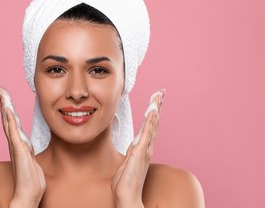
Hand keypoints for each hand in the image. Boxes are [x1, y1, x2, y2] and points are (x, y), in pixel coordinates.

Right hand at [0, 86, 45, 207]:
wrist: (29, 194)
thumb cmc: (31, 180)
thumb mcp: (31, 160)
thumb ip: (27, 151)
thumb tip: (26, 145)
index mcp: (18, 144)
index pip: (12, 123)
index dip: (8, 109)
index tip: (6, 97)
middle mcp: (15, 144)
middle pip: (7, 119)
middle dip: (4, 103)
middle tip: (0, 89)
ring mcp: (16, 147)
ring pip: (9, 123)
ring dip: (6, 107)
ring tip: (3, 94)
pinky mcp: (19, 151)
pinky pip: (14, 133)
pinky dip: (11, 121)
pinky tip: (8, 110)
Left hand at [111, 89, 164, 207]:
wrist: (127, 196)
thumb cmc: (126, 182)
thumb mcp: (127, 163)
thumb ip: (132, 153)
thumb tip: (133, 147)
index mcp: (143, 148)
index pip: (150, 126)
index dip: (154, 112)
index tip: (156, 100)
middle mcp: (147, 146)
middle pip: (154, 121)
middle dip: (158, 105)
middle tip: (161, 91)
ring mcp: (145, 149)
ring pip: (152, 124)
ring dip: (156, 108)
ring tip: (159, 95)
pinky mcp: (140, 152)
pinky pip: (146, 133)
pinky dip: (150, 121)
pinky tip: (152, 110)